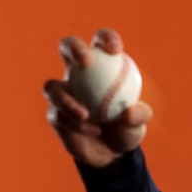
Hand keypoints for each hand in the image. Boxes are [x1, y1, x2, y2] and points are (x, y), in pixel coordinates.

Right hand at [43, 27, 152, 167]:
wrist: (112, 154)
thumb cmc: (126, 129)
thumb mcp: (138, 124)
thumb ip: (139, 115)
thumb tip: (129, 111)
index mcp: (100, 65)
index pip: (100, 42)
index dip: (106, 38)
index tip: (115, 50)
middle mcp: (76, 74)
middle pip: (66, 48)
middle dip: (73, 47)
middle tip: (86, 61)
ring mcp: (62, 93)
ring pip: (52, 87)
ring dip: (67, 99)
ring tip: (85, 114)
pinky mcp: (55, 115)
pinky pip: (59, 115)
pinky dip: (76, 124)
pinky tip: (93, 130)